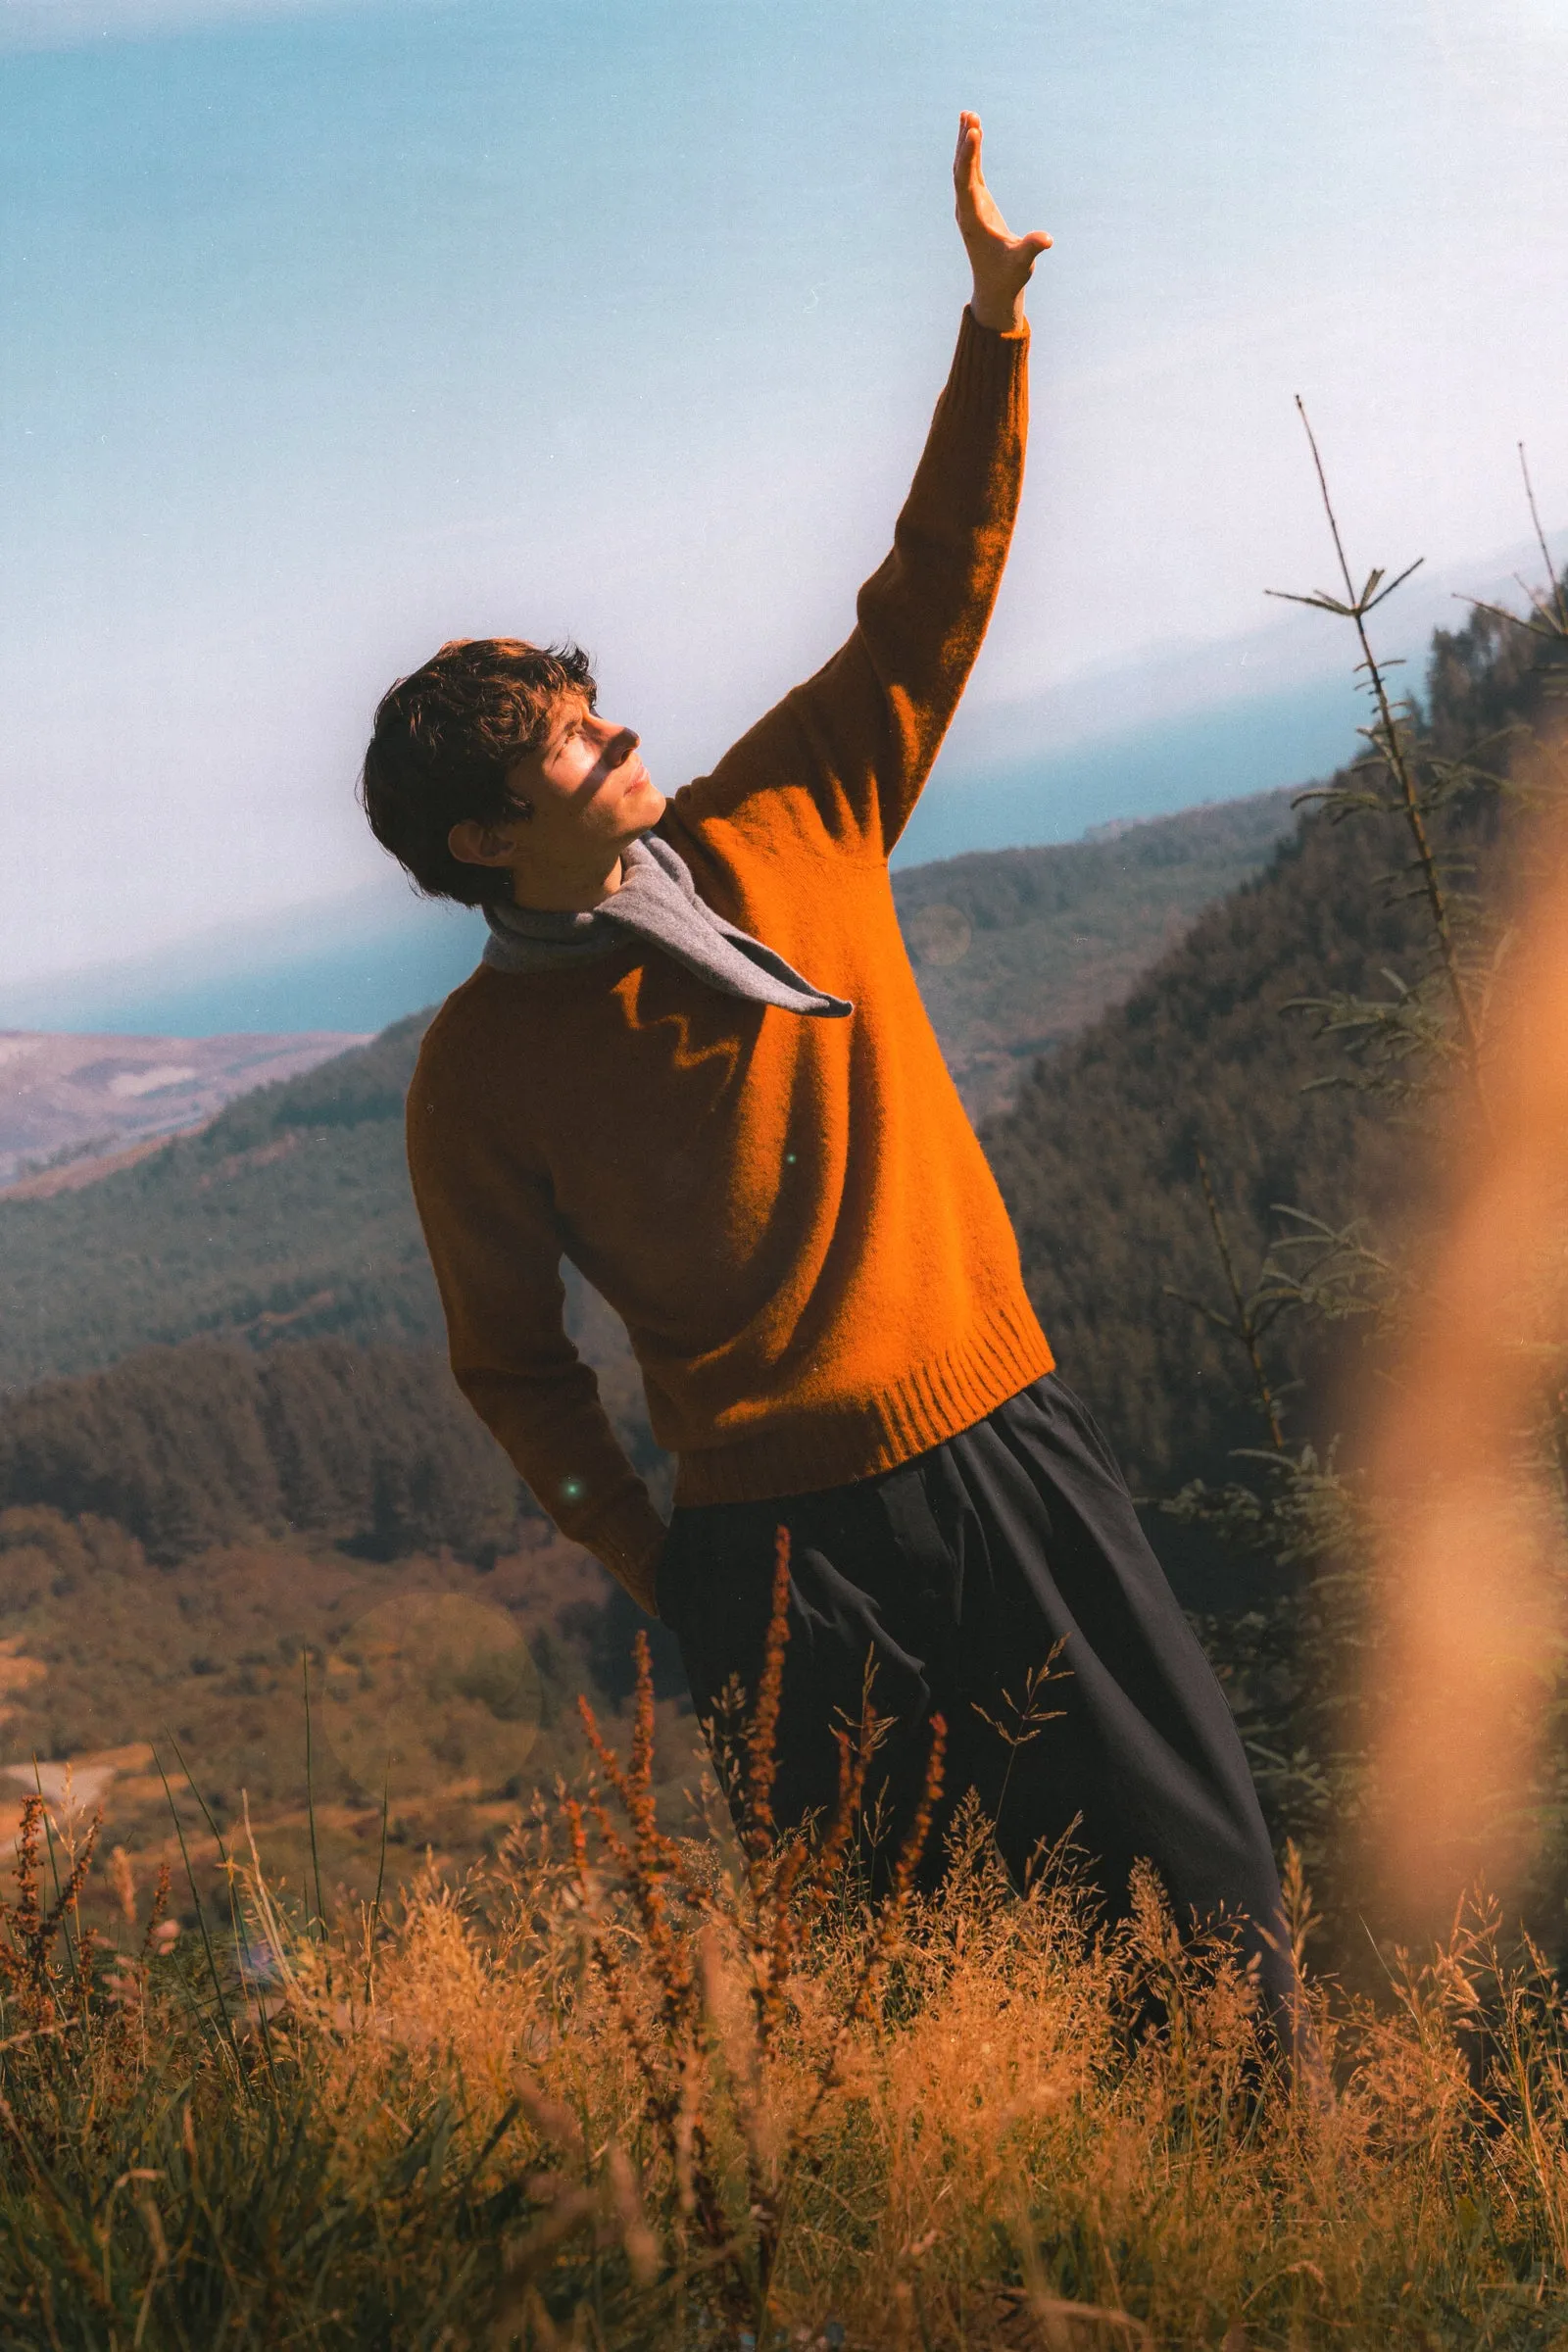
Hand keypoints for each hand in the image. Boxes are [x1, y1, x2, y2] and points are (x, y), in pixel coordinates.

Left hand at [954, 111, 1050, 332]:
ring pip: (963, 168)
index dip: (968, 158)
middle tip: (970, 116)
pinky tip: (974, 133)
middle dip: (965, 143)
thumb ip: (1031, 249)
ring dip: (966, 142)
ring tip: (969, 114)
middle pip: (961, 170)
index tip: (974, 134)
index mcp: (973, 220)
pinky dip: (972, 153)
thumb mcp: (1022, 264)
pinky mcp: (977, 204)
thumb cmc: (1008, 278)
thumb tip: (1047, 240)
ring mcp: (970, 206)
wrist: (995, 290)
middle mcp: (967, 210)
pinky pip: (971, 173)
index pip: (966, 183)